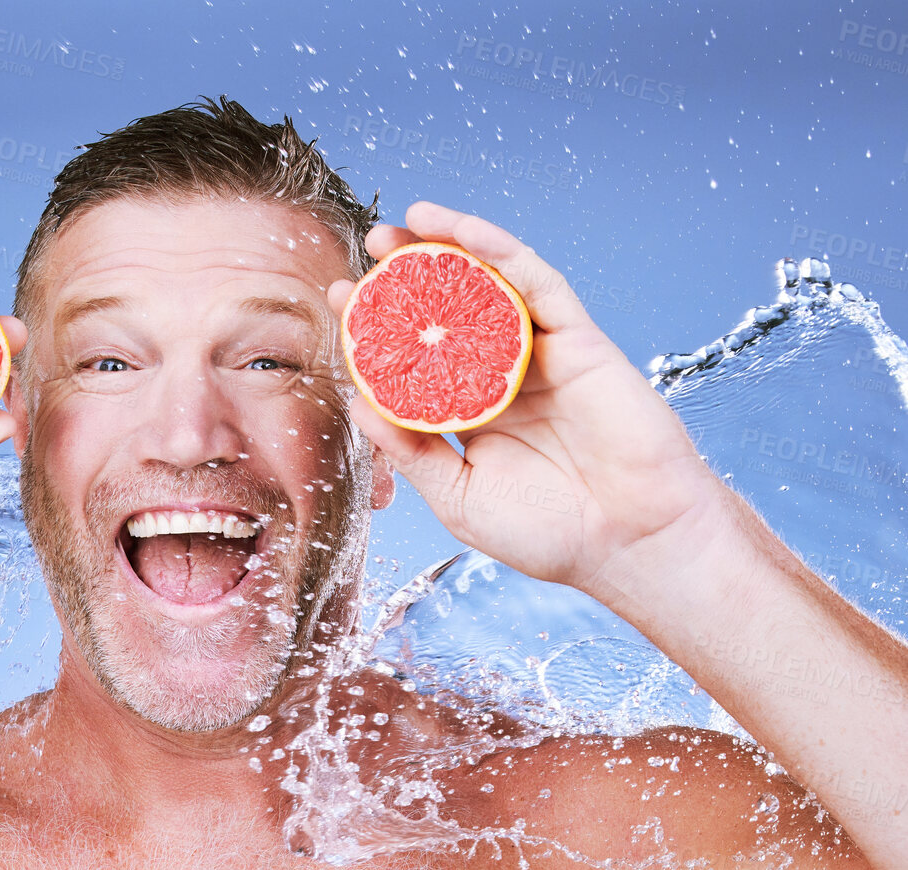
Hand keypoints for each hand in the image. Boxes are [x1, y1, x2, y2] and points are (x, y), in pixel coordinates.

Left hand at [325, 201, 725, 596]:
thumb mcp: (457, 497)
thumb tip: (360, 406)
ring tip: (403, 223)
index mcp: (474, 415)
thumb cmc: (548, 534)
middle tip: (371, 246)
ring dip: (450, 248)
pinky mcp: (581, 340)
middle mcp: (505, 378)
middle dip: (409, 275)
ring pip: (493, 287)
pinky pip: (537, 283)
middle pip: (452, 312)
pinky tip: (462, 231)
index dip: (380, 328)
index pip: (418, 359)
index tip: (342, 299)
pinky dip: (500, 252)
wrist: (628, 544)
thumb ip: (410, 451)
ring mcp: (543, 356)